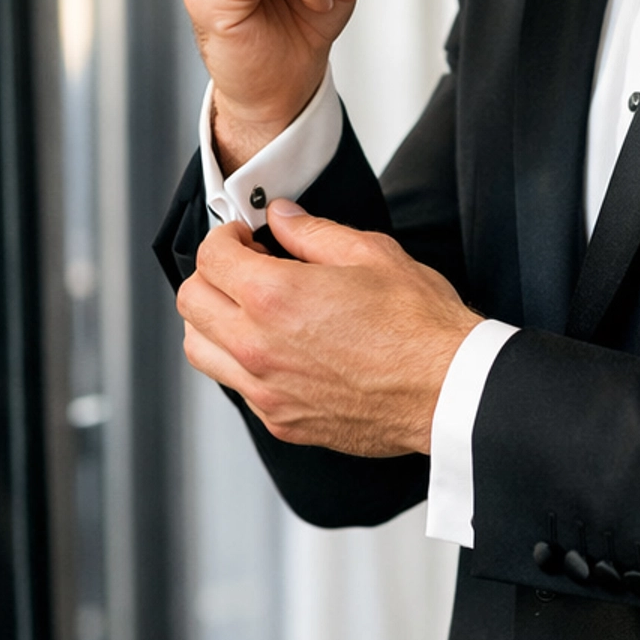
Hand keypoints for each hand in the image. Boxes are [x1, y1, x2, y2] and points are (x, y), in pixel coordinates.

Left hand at [177, 200, 480, 455]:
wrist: (448, 391)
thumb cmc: (420, 327)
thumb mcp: (370, 254)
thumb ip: (313, 233)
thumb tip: (284, 218)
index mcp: (275, 298)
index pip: (210, 257)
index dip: (225, 237)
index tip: (246, 237)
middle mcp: (258, 348)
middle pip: (191, 302)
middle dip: (212, 275)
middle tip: (247, 267)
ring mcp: (266, 391)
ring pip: (199, 349)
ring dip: (214, 321)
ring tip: (252, 309)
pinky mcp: (280, 421)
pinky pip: (236, 386)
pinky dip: (241, 361)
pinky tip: (279, 348)